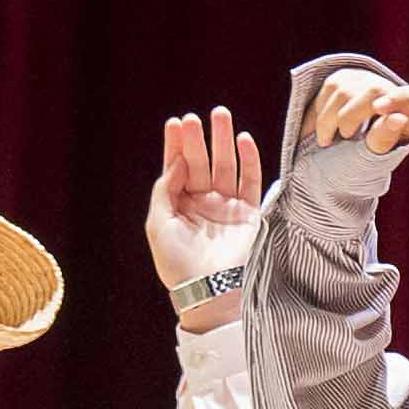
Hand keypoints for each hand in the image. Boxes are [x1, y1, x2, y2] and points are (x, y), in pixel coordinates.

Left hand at [146, 104, 265, 297]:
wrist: (210, 292)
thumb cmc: (179, 264)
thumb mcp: (158, 225)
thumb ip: (164, 190)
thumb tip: (177, 161)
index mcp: (179, 206)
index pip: (177, 168)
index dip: (176, 145)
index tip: (176, 123)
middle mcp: (203, 203)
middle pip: (201, 162)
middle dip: (198, 139)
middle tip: (195, 118)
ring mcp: (227, 207)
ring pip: (226, 166)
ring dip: (223, 141)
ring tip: (220, 115)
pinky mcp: (249, 214)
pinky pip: (250, 181)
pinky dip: (249, 160)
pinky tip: (243, 140)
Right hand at [299, 66, 408, 159]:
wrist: (346, 151)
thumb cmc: (369, 158)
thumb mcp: (379, 154)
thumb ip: (386, 139)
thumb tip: (398, 117)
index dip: (405, 97)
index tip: (380, 109)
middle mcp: (396, 88)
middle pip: (375, 90)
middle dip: (352, 116)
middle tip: (345, 136)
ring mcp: (370, 79)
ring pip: (345, 90)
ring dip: (329, 120)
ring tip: (327, 142)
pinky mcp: (346, 76)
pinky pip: (329, 88)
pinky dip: (320, 113)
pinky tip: (323, 128)